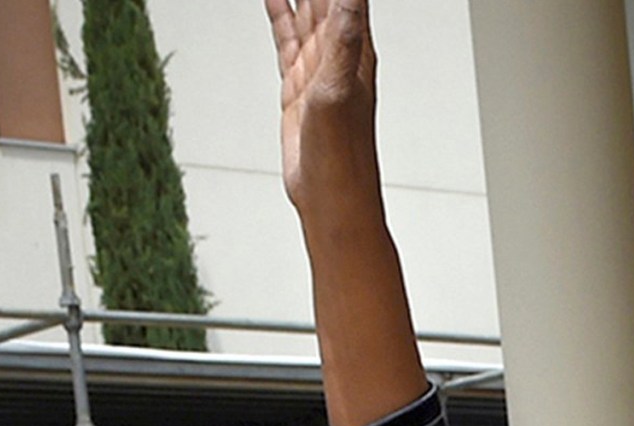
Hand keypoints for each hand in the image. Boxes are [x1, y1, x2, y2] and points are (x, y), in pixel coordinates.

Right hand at [266, 0, 379, 221]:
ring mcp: (317, 64)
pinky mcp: (297, 83)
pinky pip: (286, 35)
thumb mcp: (339, 91)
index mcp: (355, 44)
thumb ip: (346, 39)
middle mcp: (339, 48)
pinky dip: (279, 10)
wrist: (332, 199)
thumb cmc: (343, 156)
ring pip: (304, 7)